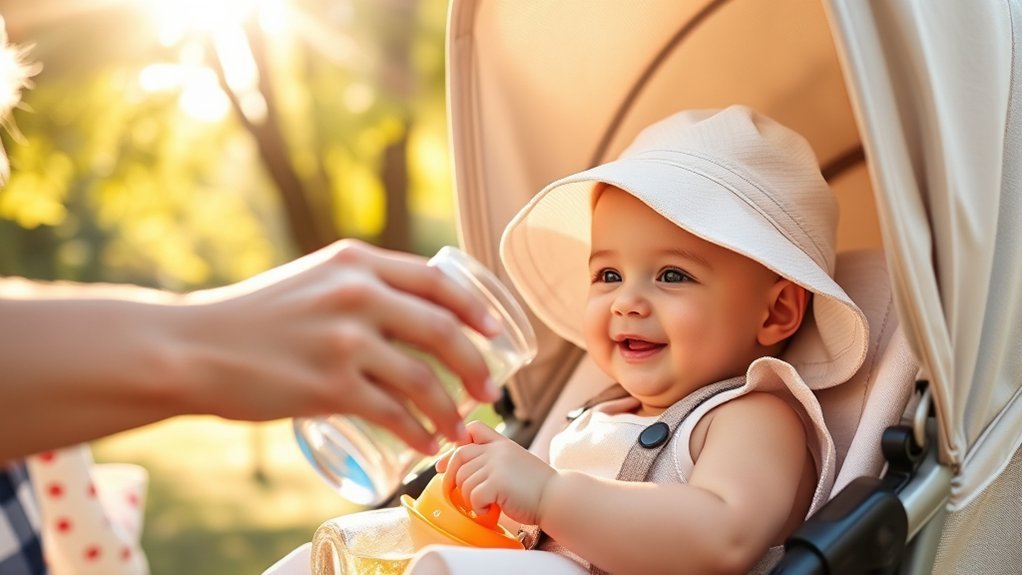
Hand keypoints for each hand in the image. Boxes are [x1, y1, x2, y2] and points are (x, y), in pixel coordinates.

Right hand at [180, 239, 500, 453]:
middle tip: (488, 389)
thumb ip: (358, 287)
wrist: (191, 345)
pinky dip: (417, 433)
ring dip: (450, 410)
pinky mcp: (329, 386)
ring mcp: (345, 340)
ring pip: (424, 379)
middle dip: (476, 365)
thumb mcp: (311, 280)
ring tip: (456, 428)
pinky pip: (392, 414)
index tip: (495, 331)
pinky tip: (424, 444)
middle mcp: (357, 294)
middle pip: (443, 331)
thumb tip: (410, 314)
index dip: (475, 308)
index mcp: (356, 262)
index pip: (437, 280)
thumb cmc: (250, 317)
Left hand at [435, 421, 555, 524]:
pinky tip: (491, 511)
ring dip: (469, 498)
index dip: (455, 445)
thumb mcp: (515, 463)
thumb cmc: (536, 488)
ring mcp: (497, 465)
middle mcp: (498, 450)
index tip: (446, 464)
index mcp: (502, 443)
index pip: (472, 429)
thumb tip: (460, 471)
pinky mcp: (497, 483)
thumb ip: (493, 460)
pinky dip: (478, 509)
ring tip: (485, 505)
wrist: (558, 498)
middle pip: (459, 457)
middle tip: (456, 495)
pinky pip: (472, 497)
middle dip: (452, 477)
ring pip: (463, 480)